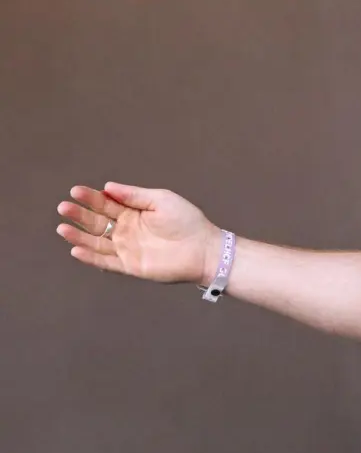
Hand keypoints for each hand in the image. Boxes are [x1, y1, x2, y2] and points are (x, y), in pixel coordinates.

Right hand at [57, 182, 222, 285]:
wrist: (204, 249)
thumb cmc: (187, 221)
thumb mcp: (161, 200)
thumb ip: (134, 195)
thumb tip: (108, 187)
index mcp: (134, 212)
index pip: (106, 204)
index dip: (90, 197)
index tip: (76, 191)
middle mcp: (127, 230)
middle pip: (97, 221)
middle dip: (79, 214)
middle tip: (64, 207)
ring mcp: (127, 248)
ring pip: (97, 242)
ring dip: (79, 235)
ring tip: (63, 227)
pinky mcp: (131, 265)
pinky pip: (106, 261)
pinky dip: (91, 257)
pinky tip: (76, 249)